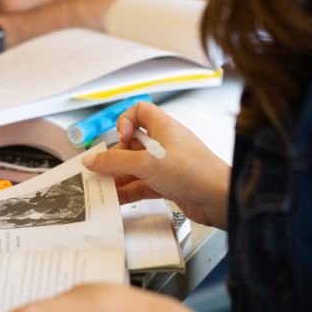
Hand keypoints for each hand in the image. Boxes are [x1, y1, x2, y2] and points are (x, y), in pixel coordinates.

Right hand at [81, 102, 230, 228]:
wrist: (219, 199)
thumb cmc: (194, 172)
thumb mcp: (147, 164)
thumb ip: (116, 162)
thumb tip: (93, 160)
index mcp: (163, 127)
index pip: (139, 111)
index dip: (125, 122)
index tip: (120, 138)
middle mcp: (165, 144)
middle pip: (131, 146)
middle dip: (115, 159)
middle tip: (101, 172)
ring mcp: (166, 165)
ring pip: (135, 168)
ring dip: (119, 179)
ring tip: (104, 190)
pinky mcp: (168, 185)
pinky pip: (142, 185)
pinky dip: (129, 192)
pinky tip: (118, 200)